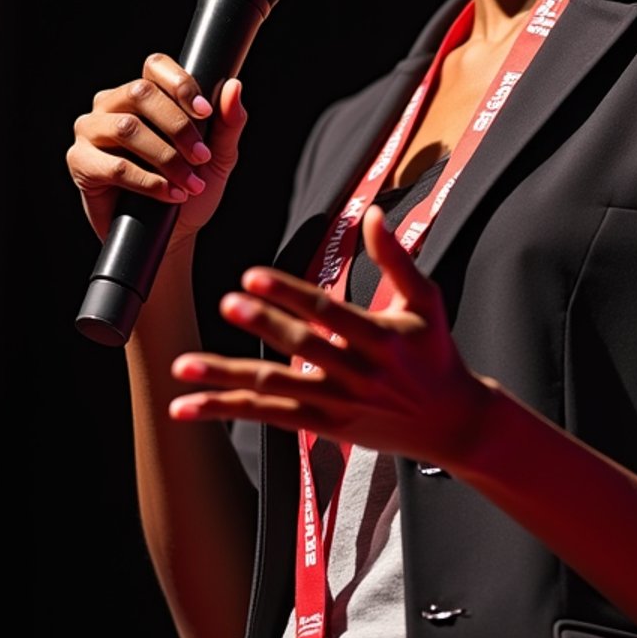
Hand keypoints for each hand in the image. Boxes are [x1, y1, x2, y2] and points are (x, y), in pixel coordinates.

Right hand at [66, 53, 247, 241]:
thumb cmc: (191, 187)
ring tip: (189, 182)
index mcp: (142, 93)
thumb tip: (233, 87)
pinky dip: (149, 181)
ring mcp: (91, 130)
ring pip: (127, 128)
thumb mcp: (219, 155)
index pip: (155, 66)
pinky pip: (115, 166)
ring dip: (166, 157)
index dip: (181, 84)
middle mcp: (111, 104)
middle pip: (141, 93)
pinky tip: (169, 194)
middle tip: (201, 157)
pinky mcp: (80, 162)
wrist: (171, 233)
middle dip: (178, 126)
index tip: (205, 113)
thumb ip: (228, 121)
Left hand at [168, 205, 491, 470]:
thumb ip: (396, 258)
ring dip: (225, 378)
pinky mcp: (322, 424)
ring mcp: (336, 403)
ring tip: (184, 367)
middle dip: (262, 325)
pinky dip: (226, 410)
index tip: (253, 275)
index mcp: (380, 337)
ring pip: (273, 389)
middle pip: (301, 348)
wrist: (452, 423)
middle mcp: (356, 373)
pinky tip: (187, 406)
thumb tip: (372, 213)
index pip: (327, 312)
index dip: (289, 293)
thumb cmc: (436, 353)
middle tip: (226, 303)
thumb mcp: (426, 301)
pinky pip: (267, 416)